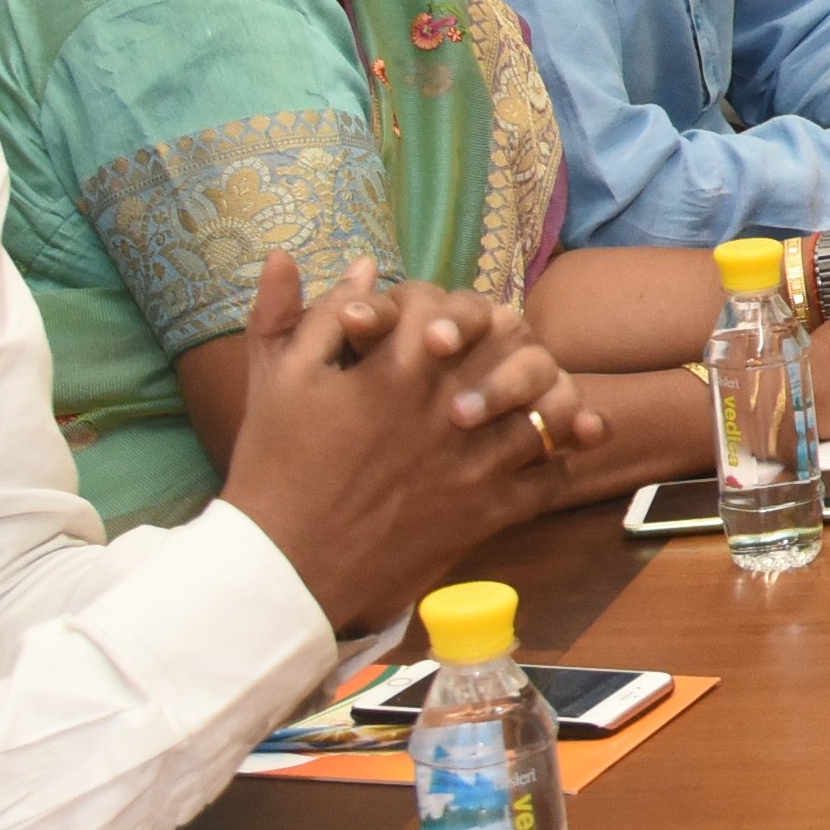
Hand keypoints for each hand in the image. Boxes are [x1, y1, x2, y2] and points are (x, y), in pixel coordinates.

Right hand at [212, 255, 580, 628]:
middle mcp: (447, 409)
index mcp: (396, 369)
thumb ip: (312, 311)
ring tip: (528, 397)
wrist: (283, 565)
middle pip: (514, 347)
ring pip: (546, 410)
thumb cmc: (273, 467)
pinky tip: (537, 452)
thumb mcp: (276, 378)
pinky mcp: (487, 513)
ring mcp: (474, 462)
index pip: (447, 306)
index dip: (444, 306)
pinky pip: (553, 477)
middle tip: (495, 351)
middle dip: (508, 341)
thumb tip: (361, 264)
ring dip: (543, 396)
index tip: (431, 327)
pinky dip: (556, 459)